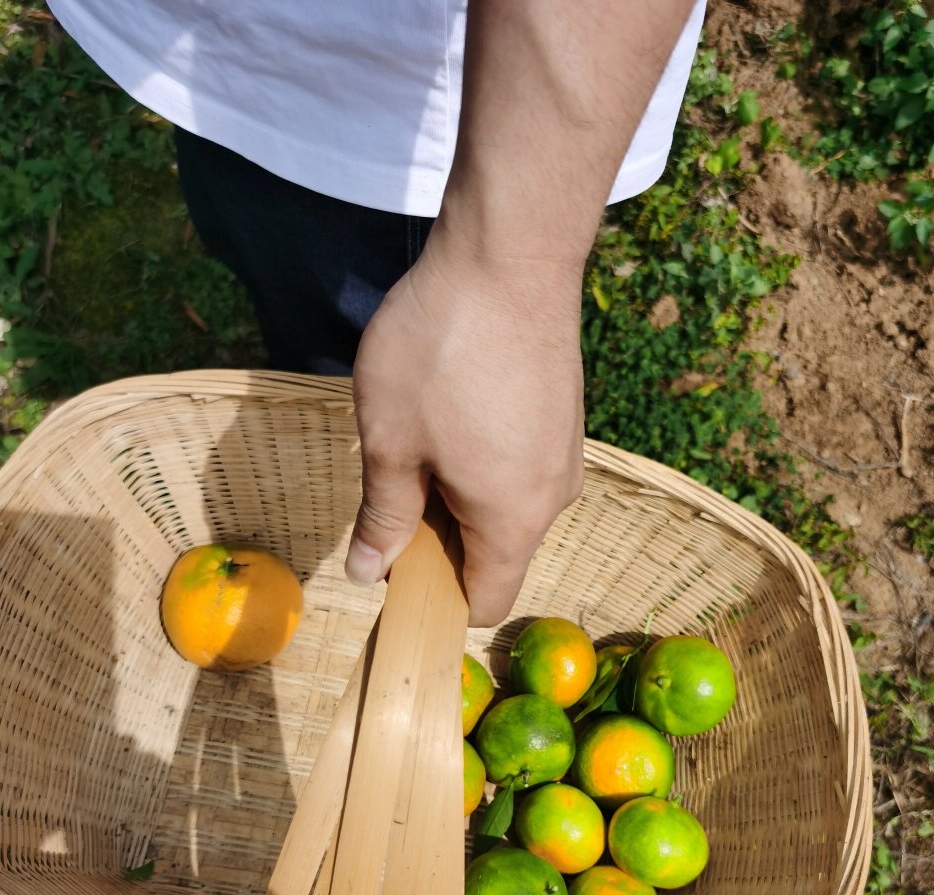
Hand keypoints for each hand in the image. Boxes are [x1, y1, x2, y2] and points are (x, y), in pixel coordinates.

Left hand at [346, 227, 585, 627]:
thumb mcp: (389, 442)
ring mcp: (564, 454)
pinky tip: (449, 409)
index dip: (435, 601)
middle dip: (440, 540)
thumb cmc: (442, 350)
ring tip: (417, 437)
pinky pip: (519, 466)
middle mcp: (552, 498)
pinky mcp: (563, 417)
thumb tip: (369, 573)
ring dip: (457, 494)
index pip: (485, 604)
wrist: (510, 252)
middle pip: (494, 555)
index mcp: (512, 522)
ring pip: (505, 507)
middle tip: (390, 486)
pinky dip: (482, 460)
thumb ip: (383, 516)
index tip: (395, 567)